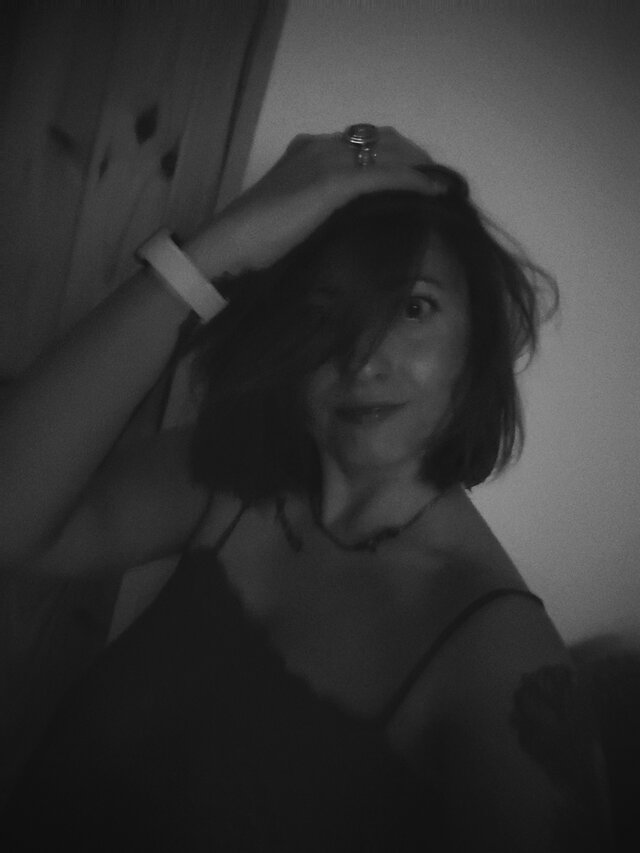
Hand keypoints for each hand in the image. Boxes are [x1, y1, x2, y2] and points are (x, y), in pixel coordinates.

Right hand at [185, 127, 447, 278]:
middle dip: (414, 157)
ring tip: (442, 187)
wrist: (227, 247)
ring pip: (387, 153)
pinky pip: (382, 175)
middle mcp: (318, 147)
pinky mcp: (330, 182)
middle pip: (381, 140)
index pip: (364, 141)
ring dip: (419, 168)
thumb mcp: (296, 220)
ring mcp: (323, 161)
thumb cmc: (254, 245)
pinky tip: (433, 192)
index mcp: (308, 151)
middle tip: (438, 182)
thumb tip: (355, 227)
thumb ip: (323, 212)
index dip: (397, 156)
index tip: (419, 176)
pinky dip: (412, 182)